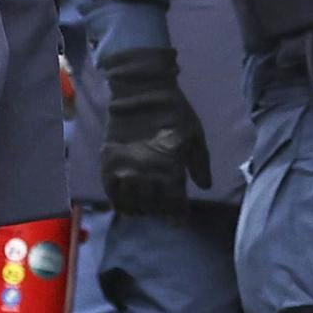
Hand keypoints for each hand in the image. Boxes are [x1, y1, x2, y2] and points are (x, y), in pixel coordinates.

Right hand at [94, 48, 209, 215]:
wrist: (140, 92)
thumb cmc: (174, 113)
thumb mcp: (195, 136)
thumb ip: (200, 164)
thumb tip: (205, 186)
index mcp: (170, 169)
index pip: (174, 204)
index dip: (178, 215)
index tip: (180, 220)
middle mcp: (146, 175)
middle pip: (153, 207)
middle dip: (161, 211)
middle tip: (164, 209)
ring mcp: (124, 170)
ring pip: (132, 204)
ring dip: (141, 209)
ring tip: (145, 207)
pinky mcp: (108, 164)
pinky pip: (111, 193)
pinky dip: (119, 202)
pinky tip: (126, 203)